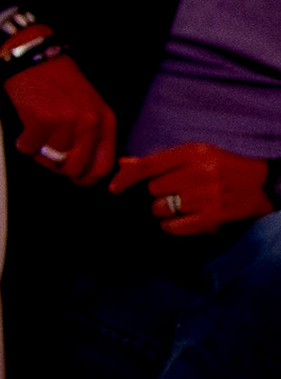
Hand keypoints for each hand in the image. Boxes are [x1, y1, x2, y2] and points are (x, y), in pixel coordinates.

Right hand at [6, 51, 128, 186]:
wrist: (36, 59)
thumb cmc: (61, 82)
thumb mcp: (89, 106)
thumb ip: (92, 134)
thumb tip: (82, 165)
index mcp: (104, 120)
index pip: (103, 165)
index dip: (88, 178)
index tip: (77, 179)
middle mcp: (89, 123)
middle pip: (75, 168)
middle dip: (60, 168)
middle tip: (50, 159)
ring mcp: (65, 122)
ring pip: (50, 159)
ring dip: (39, 153)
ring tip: (37, 137)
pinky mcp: (41, 120)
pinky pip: (29, 148)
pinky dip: (24, 143)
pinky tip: (25, 130)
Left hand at [118, 140, 273, 236]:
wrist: (266, 184)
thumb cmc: (225, 167)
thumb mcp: (196, 155)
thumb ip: (159, 160)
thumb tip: (123, 164)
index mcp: (194, 152)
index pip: (148, 165)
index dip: (125, 178)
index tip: (113, 188)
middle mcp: (199, 172)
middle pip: (153, 189)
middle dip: (157, 193)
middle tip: (174, 192)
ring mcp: (207, 196)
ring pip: (161, 208)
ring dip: (164, 210)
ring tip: (181, 205)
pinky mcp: (214, 217)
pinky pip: (174, 226)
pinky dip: (171, 225)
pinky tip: (179, 220)